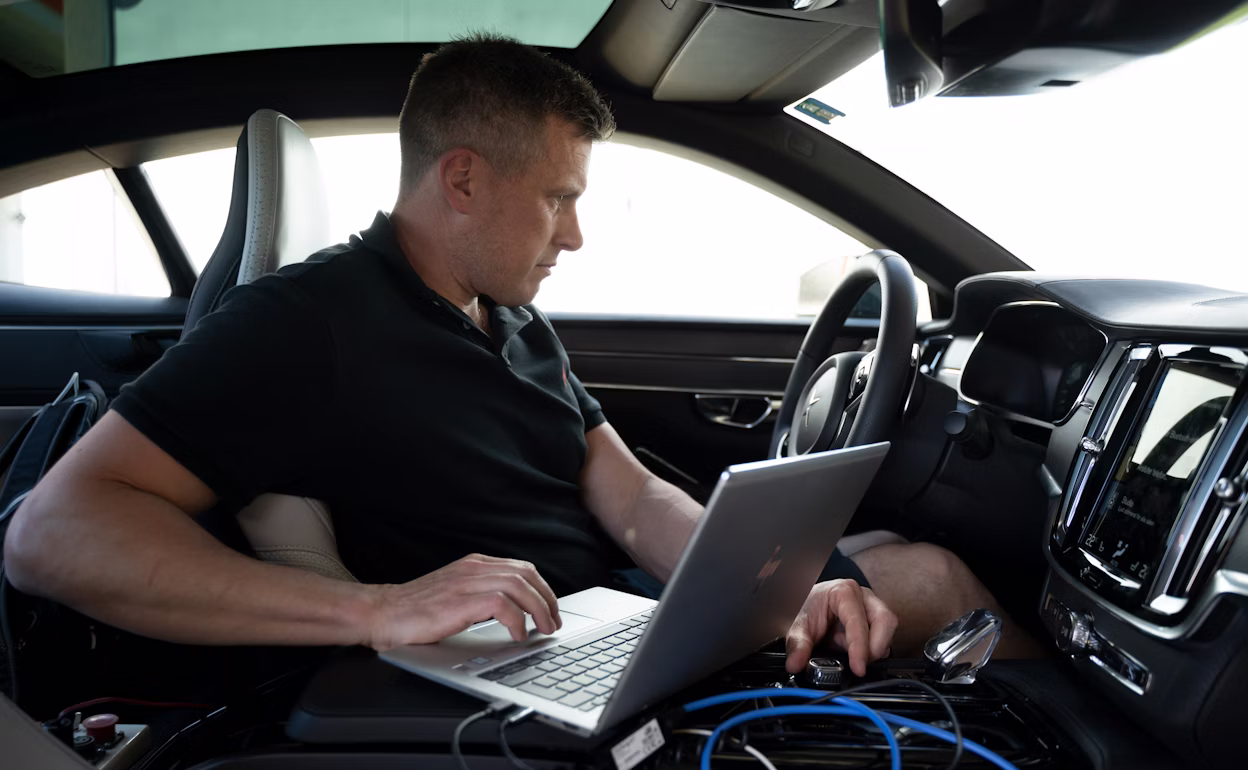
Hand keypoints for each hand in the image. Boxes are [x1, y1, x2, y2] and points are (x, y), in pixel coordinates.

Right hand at [365, 553, 561, 650]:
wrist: (381, 613)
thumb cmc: (414, 610)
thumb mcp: (454, 594)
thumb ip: (481, 595)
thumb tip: (515, 613)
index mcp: (474, 564)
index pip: (522, 568)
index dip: (542, 589)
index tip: (550, 610)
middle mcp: (473, 568)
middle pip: (527, 574)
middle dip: (548, 600)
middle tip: (553, 623)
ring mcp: (466, 582)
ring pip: (520, 586)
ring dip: (539, 610)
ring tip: (543, 630)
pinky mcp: (460, 601)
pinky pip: (503, 605)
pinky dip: (517, 620)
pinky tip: (518, 635)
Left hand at [785, 579, 897, 676]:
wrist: (807, 603)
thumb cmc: (806, 607)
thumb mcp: (798, 626)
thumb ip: (798, 645)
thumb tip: (795, 664)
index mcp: (844, 592)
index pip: (859, 621)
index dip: (861, 648)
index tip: (858, 667)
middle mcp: (863, 597)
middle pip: (885, 622)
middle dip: (874, 648)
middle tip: (856, 662)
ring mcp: (872, 608)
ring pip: (888, 631)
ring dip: (872, 649)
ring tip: (844, 649)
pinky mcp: (876, 622)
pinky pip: (885, 639)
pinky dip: (871, 651)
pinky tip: (849, 648)